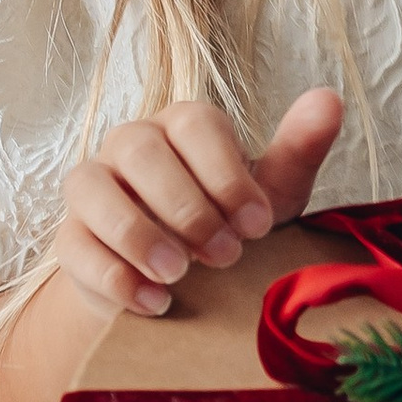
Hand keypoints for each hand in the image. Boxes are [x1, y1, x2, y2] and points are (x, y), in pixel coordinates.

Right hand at [54, 88, 344, 319]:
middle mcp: (132, 145)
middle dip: (186, 206)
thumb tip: (330, 99)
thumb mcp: (271, 195)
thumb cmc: (229, 226)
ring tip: (180, 275)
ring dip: (138, 233)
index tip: (259, 225)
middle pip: (140, 149)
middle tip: (225, 255)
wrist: (182, 286)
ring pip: (91, 187)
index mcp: (183, 126)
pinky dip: (113, 275)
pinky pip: (75, 244)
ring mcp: (94, 188)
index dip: (227, 173)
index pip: (195, 123)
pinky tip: (154, 302)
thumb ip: (298, 152)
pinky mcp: (71, 237)